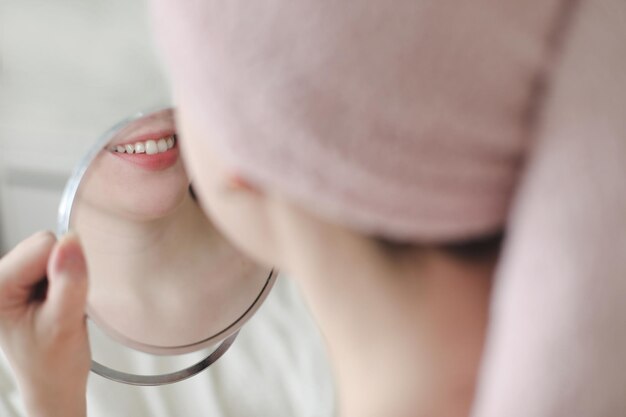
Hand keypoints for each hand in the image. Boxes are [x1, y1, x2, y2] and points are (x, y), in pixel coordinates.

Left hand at [0, 231, 89, 416]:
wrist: (53, 385)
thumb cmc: (52, 365)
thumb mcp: (64, 324)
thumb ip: (70, 281)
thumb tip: (72, 241)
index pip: (44, 245)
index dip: (64, 270)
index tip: (59, 301)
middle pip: (46, 244)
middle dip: (63, 273)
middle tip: (60, 307)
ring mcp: (9, 279)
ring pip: (53, 251)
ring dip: (64, 278)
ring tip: (58, 308)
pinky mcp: (21, 282)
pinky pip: (54, 261)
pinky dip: (63, 281)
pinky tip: (56, 305)